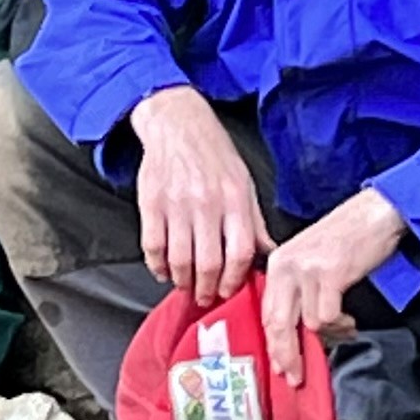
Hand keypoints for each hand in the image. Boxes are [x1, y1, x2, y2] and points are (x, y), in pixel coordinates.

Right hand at [130, 87, 267, 307]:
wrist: (178, 122)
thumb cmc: (214, 154)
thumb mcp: (244, 182)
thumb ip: (254, 221)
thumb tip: (268, 254)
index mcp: (234, 198)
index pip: (240, 252)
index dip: (235, 280)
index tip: (229, 290)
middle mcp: (207, 202)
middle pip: (208, 263)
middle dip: (207, 290)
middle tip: (206, 297)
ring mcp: (177, 203)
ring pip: (179, 260)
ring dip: (183, 282)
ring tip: (186, 285)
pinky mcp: (151, 202)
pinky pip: (153, 246)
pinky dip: (157, 266)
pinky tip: (164, 270)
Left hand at [259, 189, 407, 386]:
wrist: (374, 213)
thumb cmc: (345, 238)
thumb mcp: (308, 260)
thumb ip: (295, 291)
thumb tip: (293, 334)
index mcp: (277, 264)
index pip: (267, 313)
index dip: (273, 345)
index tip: (280, 366)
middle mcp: (286, 266)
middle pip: (278, 324)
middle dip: (287, 355)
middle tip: (296, 376)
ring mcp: (307, 270)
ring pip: (308, 324)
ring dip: (327, 335)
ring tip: (342, 328)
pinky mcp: (329, 275)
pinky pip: (328, 317)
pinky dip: (341, 325)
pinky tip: (349, 320)